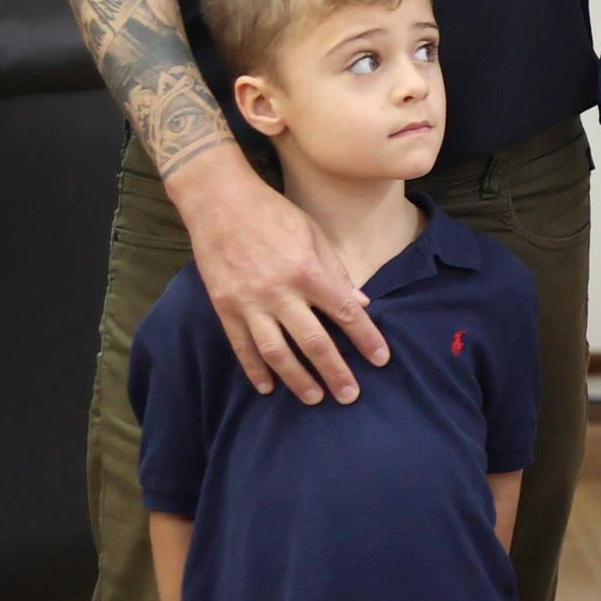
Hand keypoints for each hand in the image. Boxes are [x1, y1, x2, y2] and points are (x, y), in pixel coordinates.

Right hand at [173, 146, 387, 401]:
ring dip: (297, 379)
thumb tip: (361, 303)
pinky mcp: (224, 306)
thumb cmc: (274, 214)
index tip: (381, 359)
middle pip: (313, 342)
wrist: (220, 202)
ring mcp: (250, 302)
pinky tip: (267, 388)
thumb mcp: (314, 235)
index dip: (366, 339)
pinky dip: (255, 370)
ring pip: (277, 352)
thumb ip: (337, 272)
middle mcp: (280, 292)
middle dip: (335, 371)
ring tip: (314, 398)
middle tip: (350, 395)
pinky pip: (241, 346)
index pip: (345, 314)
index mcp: (309, 272)